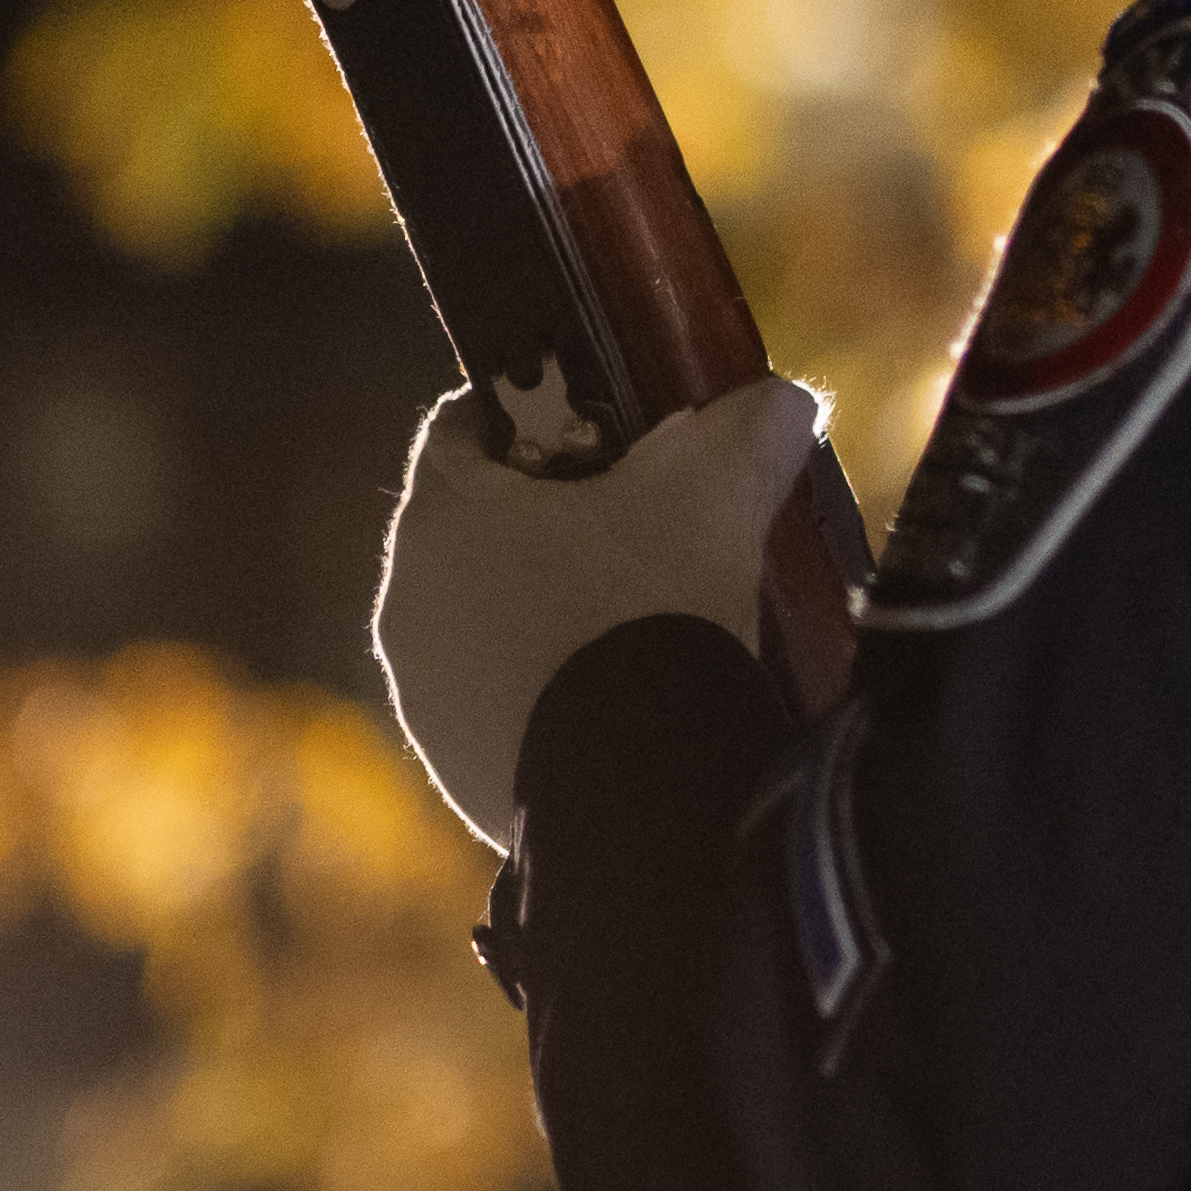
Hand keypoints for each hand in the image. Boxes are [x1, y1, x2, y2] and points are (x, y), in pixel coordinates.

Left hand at [372, 373, 833, 848]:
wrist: (638, 786)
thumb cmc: (654, 608)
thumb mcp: (720, 485)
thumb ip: (749, 422)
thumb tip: (781, 404)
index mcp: (441, 517)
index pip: (462, 423)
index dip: (540, 409)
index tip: (605, 425)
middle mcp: (410, 604)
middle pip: (482, 527)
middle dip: (560, 515)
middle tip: (647, 520)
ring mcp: (428, 696)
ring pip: (492, 620)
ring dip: (555, 607)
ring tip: (648, 616)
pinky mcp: (460, 765)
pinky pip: (507, 702)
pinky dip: (559, 686)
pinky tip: (630, 691)